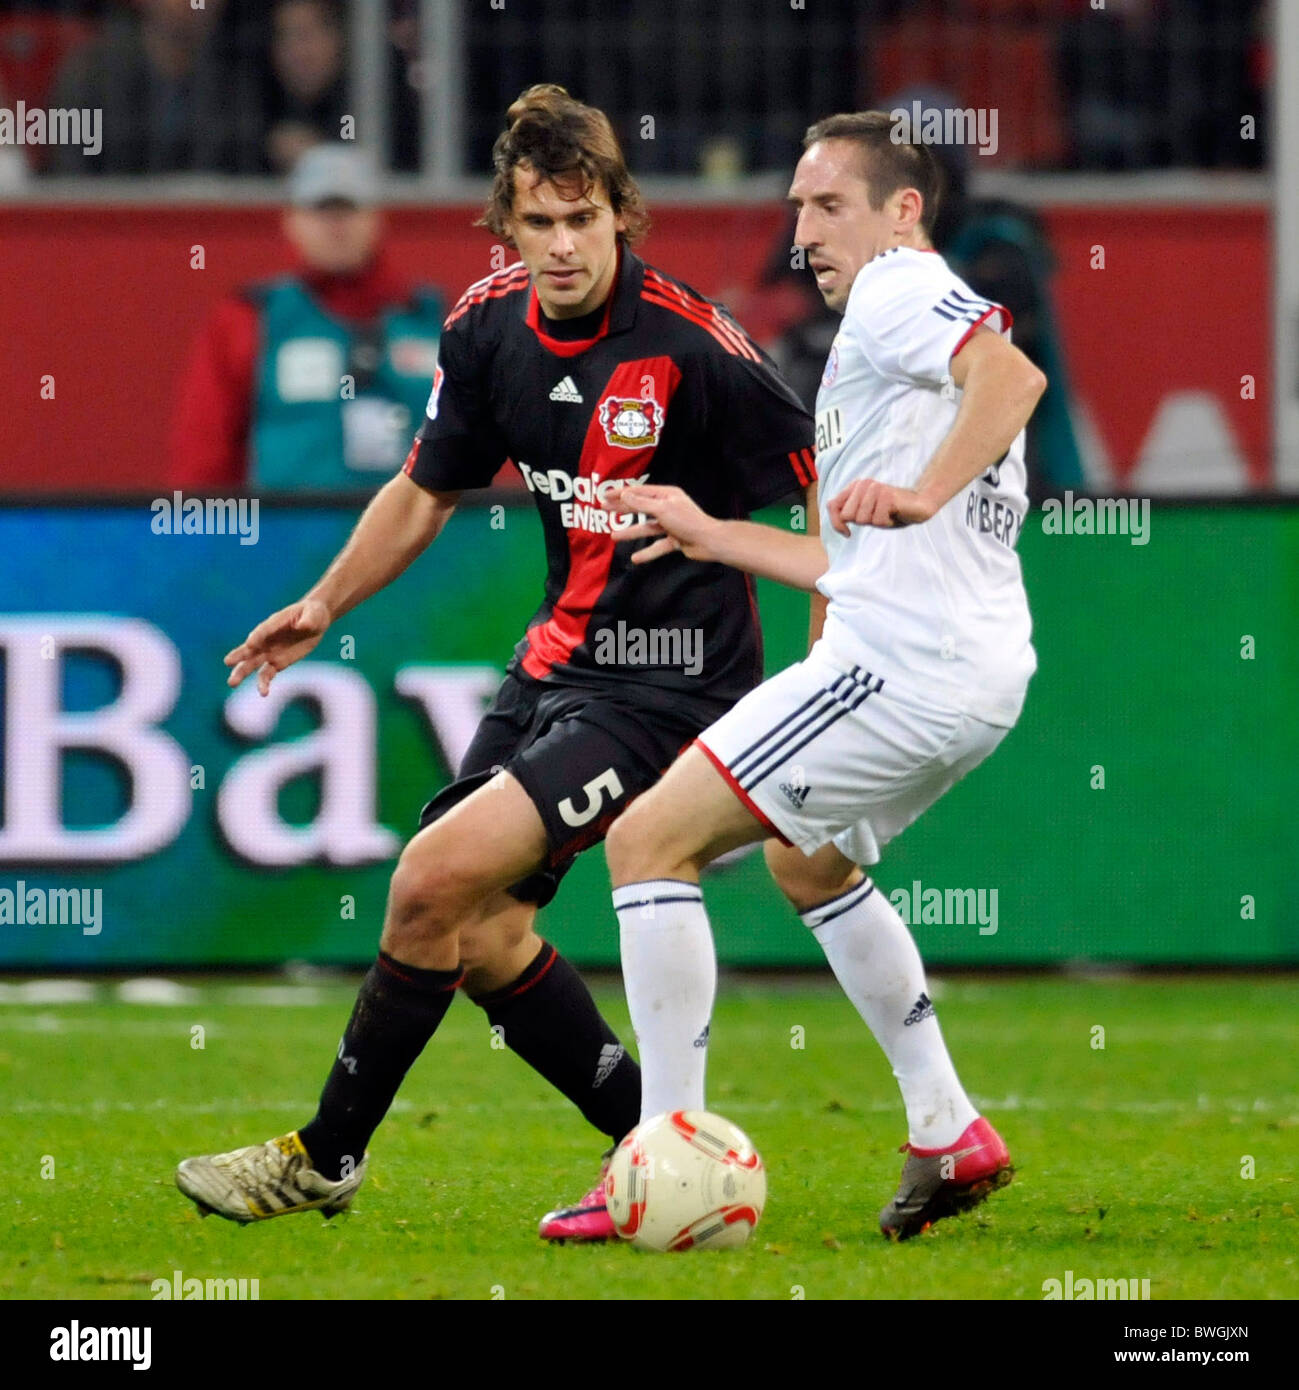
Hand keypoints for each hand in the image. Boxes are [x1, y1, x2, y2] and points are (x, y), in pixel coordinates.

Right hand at [224, 596, 331, 694]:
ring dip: (243, 673)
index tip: (250, 644)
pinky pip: (268, 674)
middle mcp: (267, 639)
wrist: (315, 621)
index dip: (257, 637)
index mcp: (274, 623)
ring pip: (253, 664)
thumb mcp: (313, 614)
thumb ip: (307, 620)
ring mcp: (270, 652)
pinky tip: (263, 693)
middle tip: (227, 662)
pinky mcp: (277, 663)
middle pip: (251, 648)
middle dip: (240, 656)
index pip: (263, 630)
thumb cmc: (312, 613)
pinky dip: (264, 683)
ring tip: (232, 683)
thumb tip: (303, 625)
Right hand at [602, 483, 722, 563]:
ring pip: (646, 528)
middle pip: (640, 508)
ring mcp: (670, 525)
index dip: (621, 494)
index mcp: (666, 495)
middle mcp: (667, 508)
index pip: (639, 492)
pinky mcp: (674, 540)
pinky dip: (647, 552)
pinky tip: (635, 558)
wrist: (709, 541)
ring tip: (613, 536)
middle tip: (604, 510)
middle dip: (622, 510)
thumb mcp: (662, 509)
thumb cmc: (688, 521)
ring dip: (630, 533)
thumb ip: (641, 503)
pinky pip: (657, 546)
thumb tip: (624, 495)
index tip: (605, 496)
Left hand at [826, 480, 937, 535]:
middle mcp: (863, 484)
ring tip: (886, 514)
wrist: (918, 505)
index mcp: (855, 486)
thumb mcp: (864, 514)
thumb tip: (840, 521)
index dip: (836, 523)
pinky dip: (886, 522)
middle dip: (861, 522)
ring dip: (875, 522)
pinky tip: (894, 514)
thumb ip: (847, 513)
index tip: (847, 533)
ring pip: (862, 519)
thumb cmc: (889, 511)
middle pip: (848, 515)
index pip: (832, 506)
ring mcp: (876, 488)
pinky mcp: (888, 495)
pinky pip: (878, 521)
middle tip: (876, 516)